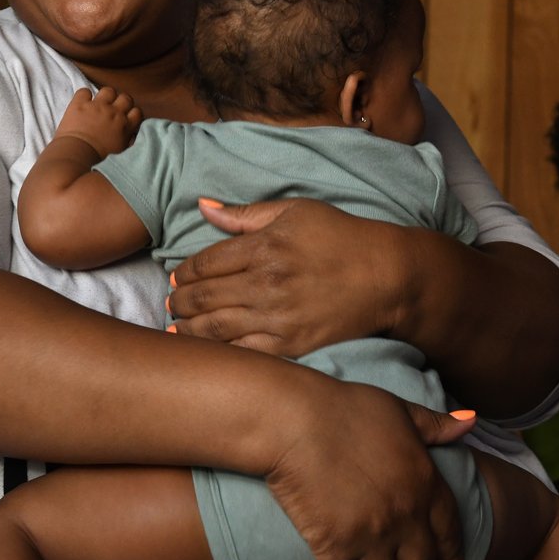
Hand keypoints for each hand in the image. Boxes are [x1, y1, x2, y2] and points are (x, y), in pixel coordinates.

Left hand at [53, 86, 141, 158]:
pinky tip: (82, 104)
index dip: (131, 114)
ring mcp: (97, 106)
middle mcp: (114, 113)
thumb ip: (128, 141)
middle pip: (125, 98)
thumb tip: (132, 135)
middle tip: (113, 110)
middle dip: (121, 102)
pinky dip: (84, 96)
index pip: (137, 112)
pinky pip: (84, 92)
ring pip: (108, 91)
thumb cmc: (99, 160)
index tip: (125, 118)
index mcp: (125, 126)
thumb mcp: (121, 153)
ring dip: (105, 96)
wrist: (77, 156)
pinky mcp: (80, 104)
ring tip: (100, 104)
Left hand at [168, 198, 396, 356]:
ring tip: (178, 327)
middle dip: (179, 302)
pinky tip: (206, 353)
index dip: (182, 273)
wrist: (387, 276)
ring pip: (215, 328)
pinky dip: (219, 354)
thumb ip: (245, 213)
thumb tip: (203, 206)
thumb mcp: (296, 211)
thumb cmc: (342, 237)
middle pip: (203, 297)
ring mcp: (278, 318)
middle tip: (171, 304)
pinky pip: (244, 354)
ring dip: (189, 329)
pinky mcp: (292, 345)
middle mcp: (266, 283)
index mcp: (264, 247)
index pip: (204, 263)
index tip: (175, 278)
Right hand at [263, 384, 476, 559]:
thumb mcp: (400, 411)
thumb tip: (471, 420)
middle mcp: (405, 518)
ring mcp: (371, 536)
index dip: (450, 557)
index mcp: (425, 484)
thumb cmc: (345, 407)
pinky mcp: (335, 545)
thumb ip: (435, 425)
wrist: (297, 420)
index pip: (447, 530)